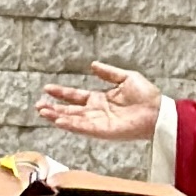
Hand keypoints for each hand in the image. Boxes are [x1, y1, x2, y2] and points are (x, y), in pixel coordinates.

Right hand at [40, 65, 160, 148]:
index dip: (62, 93)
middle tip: (38, 105)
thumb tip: (92, 65)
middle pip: (70, 110)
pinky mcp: (103, 131)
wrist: (158, 111)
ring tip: (43, 112)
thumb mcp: (126, 77)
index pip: (76, 96)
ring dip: (58, 116)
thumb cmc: (146, 95)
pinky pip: (83, 127)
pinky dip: (71, 124)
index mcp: (100, 98)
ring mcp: (98, 122)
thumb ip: (108, 73)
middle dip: (54, 108)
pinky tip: (59, 119)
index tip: (47, 88)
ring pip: (73, 120)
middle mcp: (96, 111)